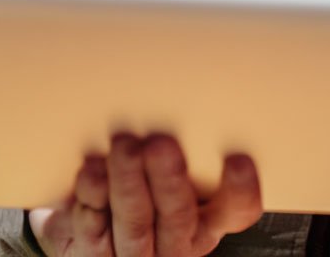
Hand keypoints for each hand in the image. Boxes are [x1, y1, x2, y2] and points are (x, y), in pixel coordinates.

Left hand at [32, 133, 261, 256]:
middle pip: (179, 216)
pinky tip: (93, 170)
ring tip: (123, 148)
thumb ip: (183, 142)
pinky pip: (93, 230)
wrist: (88, 222)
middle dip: (168, 180)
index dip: (241, 190)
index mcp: (207, 219)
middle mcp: (177, 241)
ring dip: (128, 184)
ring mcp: (137, 252)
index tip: (238, 159)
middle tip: (159, 144)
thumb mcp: (169, 164)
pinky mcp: (95, 253)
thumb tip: (182, 89)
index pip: (236, 211)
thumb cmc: (140, 184)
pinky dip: (93, 197)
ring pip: (135, 224)